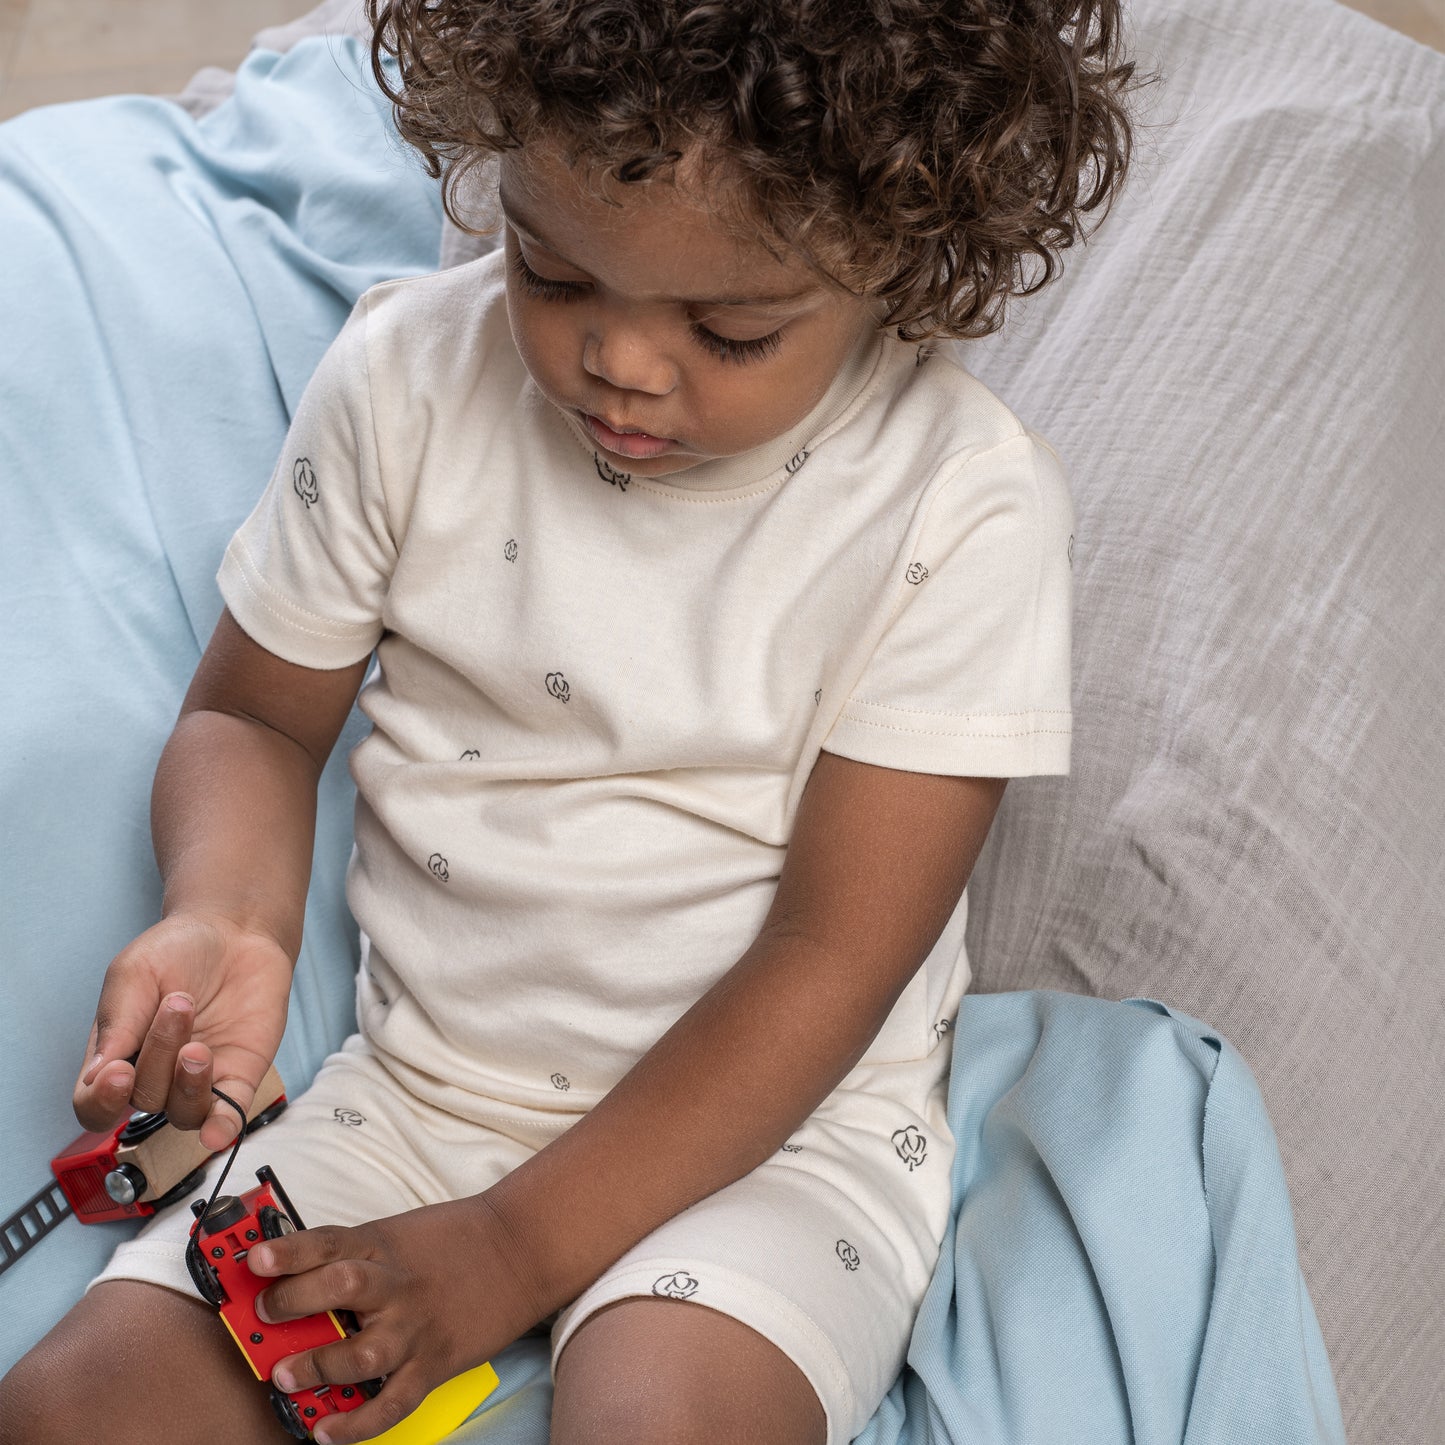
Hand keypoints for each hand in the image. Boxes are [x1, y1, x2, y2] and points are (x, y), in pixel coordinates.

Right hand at [72, 912, 292, 1150]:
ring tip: (198, 1046)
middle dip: (159, 1054)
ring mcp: (198, 1079)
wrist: (235, 930)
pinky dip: (221, 1131)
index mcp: (117, 1056)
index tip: (119, 1072)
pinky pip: (228, 1118)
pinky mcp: (239, 1076)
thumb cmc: (177, 950)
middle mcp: (156, 1075)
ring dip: (188, 1086)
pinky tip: (217, 1134)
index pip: (95, 1104)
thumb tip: (97, 1077)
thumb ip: (117, 1020)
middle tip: (179, 1003)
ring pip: (184, 1113)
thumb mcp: (134, 973)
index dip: (101, 1101)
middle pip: (145, 1098)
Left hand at [248, 1196, 547, 1444]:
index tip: (254, 1259)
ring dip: (320, 1365)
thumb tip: (294, 1276)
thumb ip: (354, 1254)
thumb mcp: (400, 1233)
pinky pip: (394, 1402)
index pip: (327, 1242)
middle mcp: (398, 1283)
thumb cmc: (456, 1240)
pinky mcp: (436, 1362)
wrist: (522, 1247)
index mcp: (384, 1244)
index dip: (288, 1251)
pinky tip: (329, 1433)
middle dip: (294, 1302)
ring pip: (364, 1350)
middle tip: (264, 1315)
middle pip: (341, 1286)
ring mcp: (417, 1325)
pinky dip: (360, 1424)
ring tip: (287, 1377)